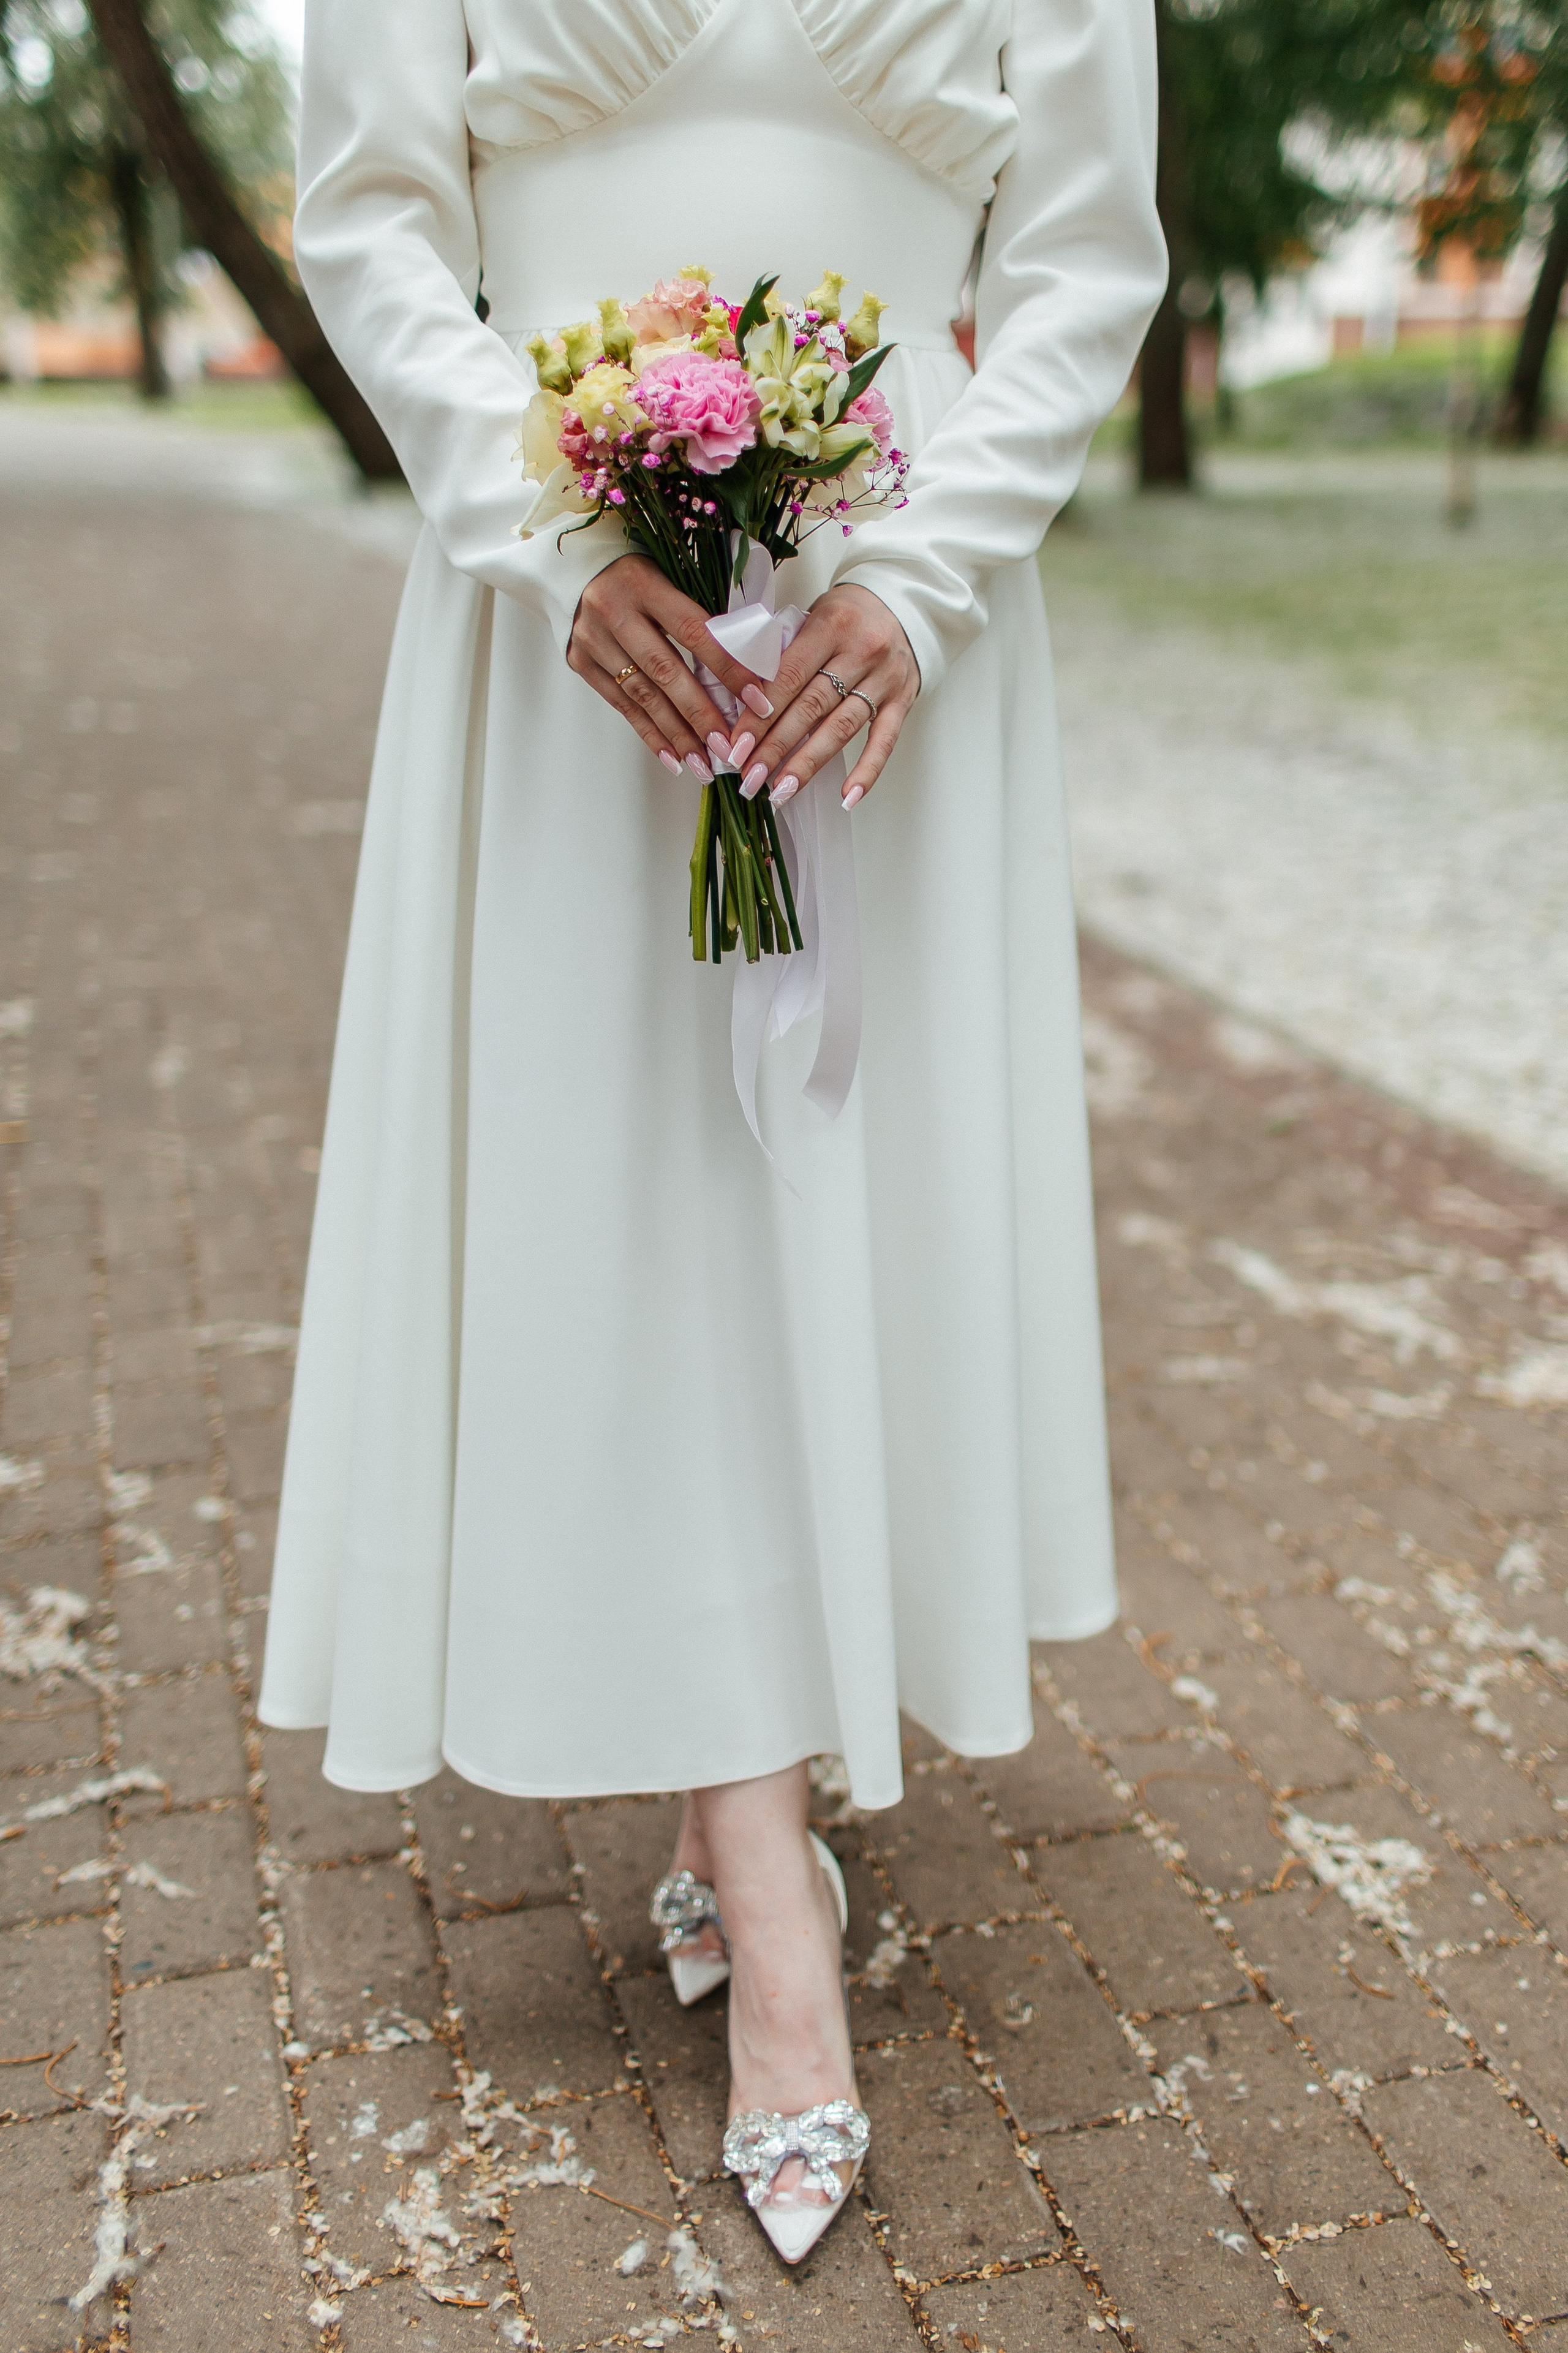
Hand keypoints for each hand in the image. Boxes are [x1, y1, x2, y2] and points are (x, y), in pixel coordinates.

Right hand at [568, 554, 773, 780]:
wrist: (578, 567)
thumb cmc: (639, 574)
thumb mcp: (671, 576)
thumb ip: (702, 614)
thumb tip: (750, 664)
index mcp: (643, 583)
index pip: (694, 632)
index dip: (727, 668)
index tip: (756, 700)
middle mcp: (613, 611)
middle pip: (664, 670)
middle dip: (699, 713)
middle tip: (726, 746)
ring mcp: (592, 638)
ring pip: (642, 695)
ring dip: (676, 734)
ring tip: (703, 763)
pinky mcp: (581, 661)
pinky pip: (621, 705)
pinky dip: (649, 733)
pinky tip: (672, 757)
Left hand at [729, 585, 918, 811]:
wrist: (902, 604)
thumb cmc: (846, 616)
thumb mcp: (812, 617)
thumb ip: (784, 653)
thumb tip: (745, 702)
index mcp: (831, 626)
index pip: (788, 677)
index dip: (760, 715)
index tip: (737, 746)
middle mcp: (861, 652)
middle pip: (811, 707)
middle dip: (776, 746)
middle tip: (750, 776)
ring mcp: (885, 679)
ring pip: (841, 728)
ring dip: (808, 764)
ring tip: (781, 790)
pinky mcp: (903, 700)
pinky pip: (885, 741)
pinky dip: (867, 771)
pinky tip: (847, 798)